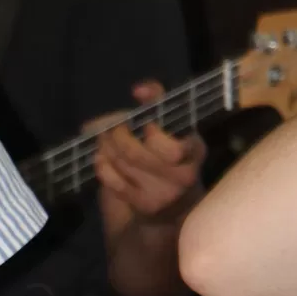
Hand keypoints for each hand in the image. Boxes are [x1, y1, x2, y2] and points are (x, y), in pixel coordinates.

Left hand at [89, 81, 204, 236]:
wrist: (174, 205)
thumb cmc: (169, 155)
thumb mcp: (172, 127)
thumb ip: (158, 101)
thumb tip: (139, 90)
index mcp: (194, 150)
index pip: (174, 144)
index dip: (150, 130)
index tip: (140, 121)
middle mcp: (184, 175)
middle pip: (138, 153)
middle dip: (118, 136)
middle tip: (111, 128)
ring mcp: (164, 193)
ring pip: (125, 165)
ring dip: (106, 147)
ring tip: (103, 139)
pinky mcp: (145, 205)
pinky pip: (115, 183)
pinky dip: (102, 166)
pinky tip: (101, 158)